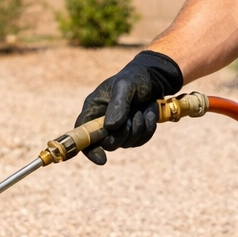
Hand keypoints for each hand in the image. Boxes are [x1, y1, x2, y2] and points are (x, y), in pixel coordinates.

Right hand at [74, 50, 183, 164]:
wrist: (154, 79)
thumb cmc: (135, 78)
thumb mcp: (126, 85)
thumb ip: (118, 104)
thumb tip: (110, 127)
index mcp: (94, 108)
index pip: (83, 134)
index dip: (89, 149)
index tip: (102, 158)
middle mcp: (102, 121)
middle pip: (108, 143)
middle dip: (124, 133)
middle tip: (135, 115)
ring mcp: (118, 129)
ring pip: (126, 143)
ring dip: (139, 127)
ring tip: (143, 109)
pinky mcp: (132, 132)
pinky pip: (139, 141)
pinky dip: (148, 129)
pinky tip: (150, 113)